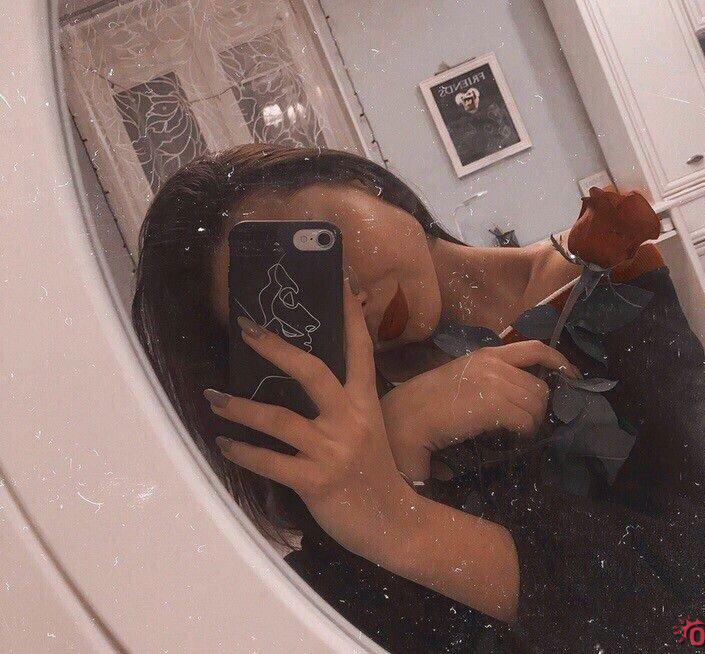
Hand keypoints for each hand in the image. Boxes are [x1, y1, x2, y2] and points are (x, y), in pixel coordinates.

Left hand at [205, 278, 416, 563]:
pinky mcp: (317, 480)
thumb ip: (344, 403)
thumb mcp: (367, 428)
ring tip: (212, 397)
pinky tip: (224, 443)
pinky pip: (271, 462)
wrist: (393, 522)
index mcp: (365, 402)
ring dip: (240, 407)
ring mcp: (334, 450)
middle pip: (313, 371)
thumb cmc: (374, 472)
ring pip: (279, 419)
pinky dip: (243, 452)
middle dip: (276, 347)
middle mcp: (351, 419)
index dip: (349, 314)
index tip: (338, 280)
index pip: (360, 348)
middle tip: (246, 329)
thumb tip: (308, 377)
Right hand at [381, 341, 578, 480]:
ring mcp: (492, 382)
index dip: (560, 362)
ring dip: (532, 422)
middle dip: (541, 407)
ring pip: (536, 403)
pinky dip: (523, 433)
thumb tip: (519, 400)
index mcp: (485, 355)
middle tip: (528, 424)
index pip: (535, 349)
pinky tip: (510, 438)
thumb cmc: (427, 405)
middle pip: (540, 384)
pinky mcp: (490, 404)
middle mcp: (492, 363)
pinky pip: (525, 420)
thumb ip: (490, 383)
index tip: (572, 377)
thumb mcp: (463, 382)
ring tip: (516, 433)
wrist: (405, 417)